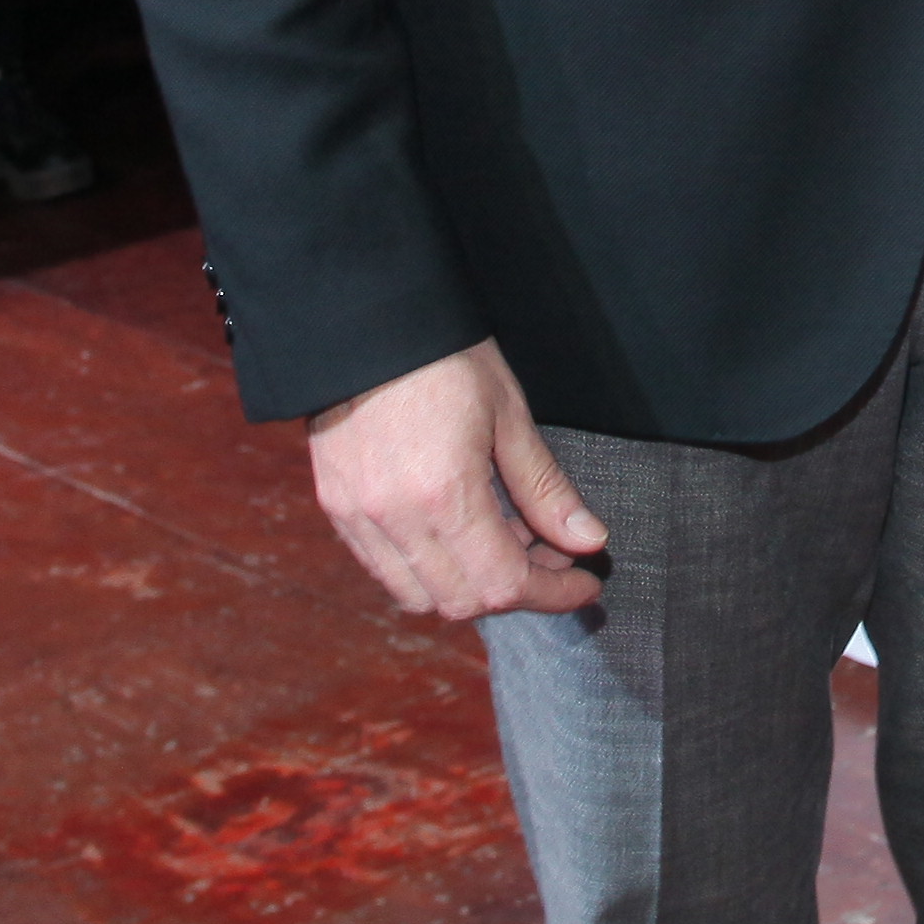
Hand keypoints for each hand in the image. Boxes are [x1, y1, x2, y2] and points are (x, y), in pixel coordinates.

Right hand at [304, 339, 607, 620]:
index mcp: (443, 493)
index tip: (583, 584)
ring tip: (501, 540)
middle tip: (549, 556)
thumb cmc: (443, 355)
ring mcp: (358, 516)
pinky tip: (454, 533)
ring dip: (468, 586)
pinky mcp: (336, 507)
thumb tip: (587, 539)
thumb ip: (545, 488)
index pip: (504, 584)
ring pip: (418, 596)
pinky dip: (425, 571)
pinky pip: (383, 569)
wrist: (364, 321)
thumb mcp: (508, 414)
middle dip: (515, 590)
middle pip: (461, 602)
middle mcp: (394, 518)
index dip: (552, 594)